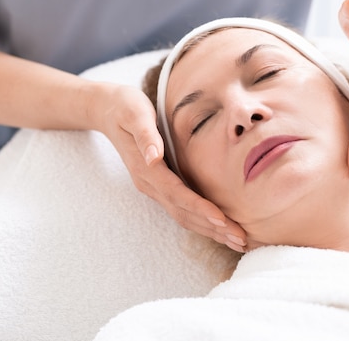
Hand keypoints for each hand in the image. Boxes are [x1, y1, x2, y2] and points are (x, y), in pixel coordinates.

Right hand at [99, 83, 247, 251]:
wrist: (107, 110)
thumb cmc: (125, 107)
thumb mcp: (134, 114)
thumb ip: (145, 135)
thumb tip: (153, 157)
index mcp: (145, 169)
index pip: (176, 194)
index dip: (200, 208)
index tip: (222, 220)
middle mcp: (148, 184)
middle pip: (183, 213)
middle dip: (212, 228)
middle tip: (241, 241)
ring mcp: (153, 187)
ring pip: (183, 216)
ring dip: (210, 231)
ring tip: (237, 241)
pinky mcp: (159, 186)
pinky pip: (182, 209)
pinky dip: (202, 221)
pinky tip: (220, 227)